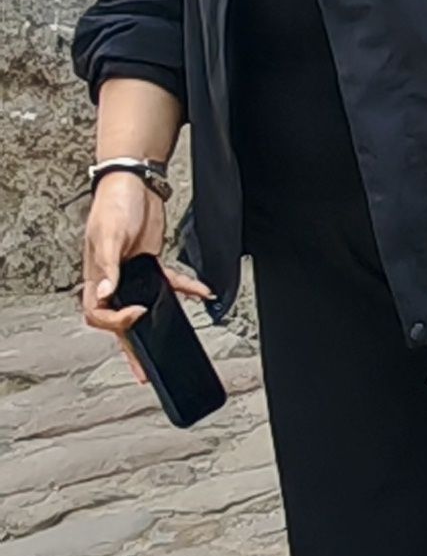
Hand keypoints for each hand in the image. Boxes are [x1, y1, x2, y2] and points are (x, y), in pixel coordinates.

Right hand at [79, 172, 207, 352]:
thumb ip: (107, 268)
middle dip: (133, 347)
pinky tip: (202, 293)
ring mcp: (134, 274)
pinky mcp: (153, 263)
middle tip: (143, 371)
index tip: (135, 315)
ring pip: (147, 306)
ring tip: (170, 346)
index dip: (115, 321)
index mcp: (95, 278)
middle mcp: (113, 281)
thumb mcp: (108, 237)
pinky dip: (187, 288)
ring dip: (160, 323)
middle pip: (121, 321)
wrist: (134, 184)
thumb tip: (104, 294)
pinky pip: (170, 283)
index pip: (97, 313)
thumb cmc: (113, 206)